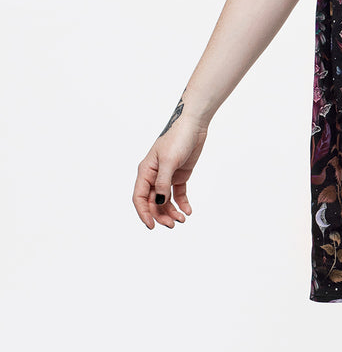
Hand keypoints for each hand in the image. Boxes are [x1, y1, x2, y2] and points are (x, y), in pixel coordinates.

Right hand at [133, 109, 207, 229]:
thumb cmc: (177, 139)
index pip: (139, 197)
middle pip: (153, 202)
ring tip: (182, 219)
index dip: (143, 213)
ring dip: (171, 212)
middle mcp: (153, 176)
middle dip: (160, 215)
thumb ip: (162, 183)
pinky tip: (188, 211)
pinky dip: (182, 204)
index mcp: (145, 172)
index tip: (151, 226)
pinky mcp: (179, 176)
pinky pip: (178, 194)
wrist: (193, 126)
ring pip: (165, 200)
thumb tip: (159, 202)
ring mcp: (166, 176)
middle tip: (172, 225)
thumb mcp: (169, 161)